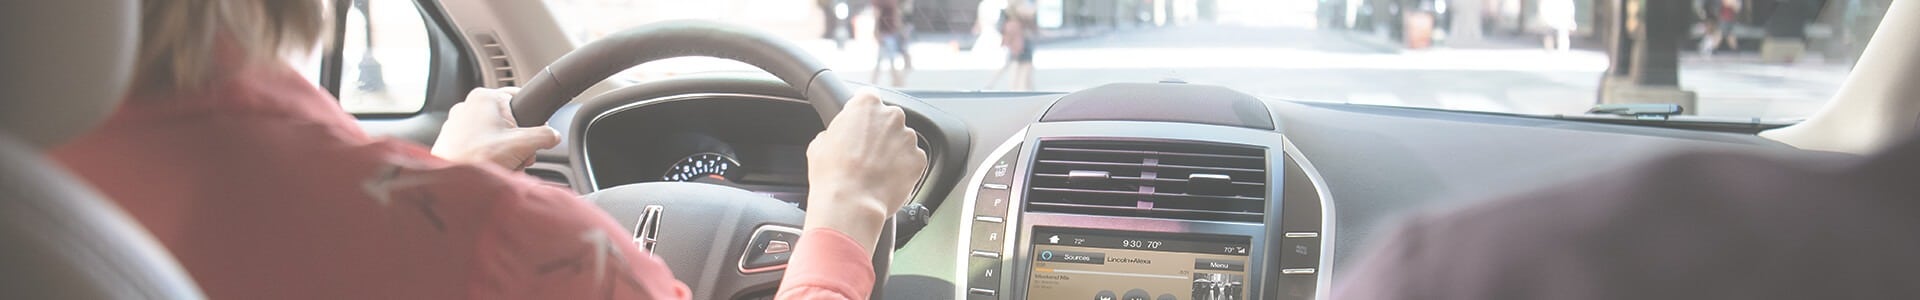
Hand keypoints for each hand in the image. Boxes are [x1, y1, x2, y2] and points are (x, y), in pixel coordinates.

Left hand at [431, 87, 561, 170]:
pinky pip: (477, 143)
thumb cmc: (477, 159)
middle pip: (506, 119)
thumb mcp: (522, 145)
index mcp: (484, 97)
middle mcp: (467, 105)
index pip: (519, 97)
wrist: (452, 184)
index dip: (532, 117)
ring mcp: (456, 123)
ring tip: (505, 164)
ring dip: (504, 149)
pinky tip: (490, 167)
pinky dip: (487, 155)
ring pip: (492, 133)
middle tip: (520, 155)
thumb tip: (553, 136)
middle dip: (517, 140)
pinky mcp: (450, 140)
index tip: (536, 133)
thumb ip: (544, 136)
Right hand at [804, 90, 928, 252]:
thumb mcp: (820, 143)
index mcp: (866, 104)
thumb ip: (835, 131)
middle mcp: (891, 115)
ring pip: (901, 140)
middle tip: (865, 153)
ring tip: (875, 170)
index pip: (868, 97)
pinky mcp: (918, 159)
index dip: (862, 112)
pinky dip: (903, 168)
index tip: (860, 123)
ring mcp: (908, 137)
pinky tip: (887, 179)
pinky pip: (912, 160)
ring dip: (892, 151)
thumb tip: (837, 136)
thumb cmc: (832, 174)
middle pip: (888, 119)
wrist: (851, 202)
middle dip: (879, 133)